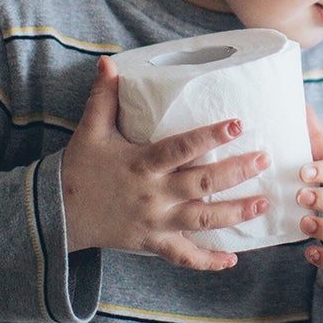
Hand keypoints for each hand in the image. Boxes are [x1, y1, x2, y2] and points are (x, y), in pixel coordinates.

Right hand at [60, 58, 270, 271]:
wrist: (58, 214)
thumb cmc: (80, 167)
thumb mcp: (90, 129)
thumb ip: (104, 96)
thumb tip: (108, 61)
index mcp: (142, 163)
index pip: (182, 147)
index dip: (210, 135)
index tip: (238, 123)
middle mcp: (153, 195)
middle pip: (202, 185)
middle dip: (236, 172)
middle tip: (264, 159)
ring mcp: (155, 222)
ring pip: (202, 221)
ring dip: (235, 213)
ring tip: (264, 203)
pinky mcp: (152, 243)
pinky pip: (183, 257)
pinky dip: (207, 262)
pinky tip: (232, 260)